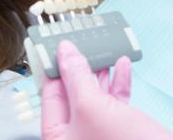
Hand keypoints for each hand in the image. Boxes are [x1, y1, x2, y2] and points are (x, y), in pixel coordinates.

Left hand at [41, 40, 172, 139]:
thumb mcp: (92, 106)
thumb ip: (76, 77)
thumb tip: (65, 52)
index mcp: (59, 138)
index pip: (50, 95)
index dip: (54, 67)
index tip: (57, 44)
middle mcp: (76, 137)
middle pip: (72, 93)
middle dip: (79, 67)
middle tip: (80, 42)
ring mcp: (98, 134)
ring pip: (95, 95)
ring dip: (100, 70)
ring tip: (102, 49)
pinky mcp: (120, 131)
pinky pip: (115, 101)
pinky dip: (118, 82)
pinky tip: (122, 65)